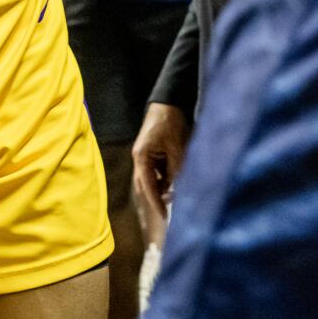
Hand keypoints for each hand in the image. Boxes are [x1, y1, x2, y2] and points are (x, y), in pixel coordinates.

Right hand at [132, 102, 191, 244]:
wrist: (169, 102)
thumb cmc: (171, 122)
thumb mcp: (177, 149)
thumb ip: (175, 170)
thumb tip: (174, 189)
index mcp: (142, 157)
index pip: (147, 186)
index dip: (155, 202)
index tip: (163, 216)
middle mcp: (140, 158)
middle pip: (145, 185)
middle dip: (155, 198)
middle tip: (166, 212)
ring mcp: (145, 155)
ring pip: (151, 179)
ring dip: (161, 188)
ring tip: (174, 198)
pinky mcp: (151, 152)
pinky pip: (156, 171)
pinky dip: (164, 179)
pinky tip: (174, 182)